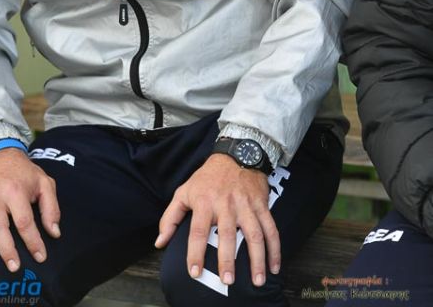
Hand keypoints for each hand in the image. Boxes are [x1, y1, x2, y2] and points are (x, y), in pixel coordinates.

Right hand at [0, 148, 60, 271]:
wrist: (1, 156)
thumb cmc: (24, 173)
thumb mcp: (44, 183)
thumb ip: (51, 208)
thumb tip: (54, 232)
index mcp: (15, 191)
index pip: (24, 221)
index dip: (33, 241)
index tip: (40, 255)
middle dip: (6, 249)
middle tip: (14, 266)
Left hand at [155, 154, 279, 286]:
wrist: (236, 153)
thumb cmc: (207, 178)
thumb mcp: (184, 191)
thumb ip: (170, 217)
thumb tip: (160, 242)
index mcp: (204, 202)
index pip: (198, 231)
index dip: (195, 252)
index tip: (195, 273)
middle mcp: (226, 204)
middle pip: (227, 234)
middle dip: (227, 258)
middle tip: (227, 280)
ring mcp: (246, 205)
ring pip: (253, 234)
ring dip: (257, 258)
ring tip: (257, 281)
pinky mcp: (261, 205)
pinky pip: (271, 228)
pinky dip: (275, 248)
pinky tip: (274, 267)